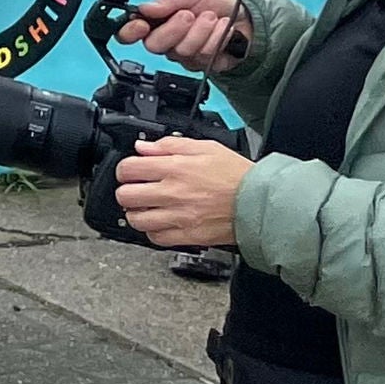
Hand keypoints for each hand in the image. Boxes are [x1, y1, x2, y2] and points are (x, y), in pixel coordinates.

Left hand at [112, 136, 250, 248]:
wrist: (260, 202)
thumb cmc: (237, 175)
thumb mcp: (205, 147)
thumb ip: (170, 145)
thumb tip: (143, 148)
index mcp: (175, 168)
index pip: (129, 169)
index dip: (124, 170)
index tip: (129, 172)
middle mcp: (173, 193)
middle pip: (126, 196)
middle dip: (126, 192)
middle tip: (134, 191)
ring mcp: (179, 216)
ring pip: (137, 220)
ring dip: (136, 214)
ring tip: (145, 209)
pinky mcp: (188, 236)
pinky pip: (156, 238)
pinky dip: (153, 232)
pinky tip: (160, 223)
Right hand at [118, 0, 249, 72]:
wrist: (242, 17)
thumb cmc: (211, 5)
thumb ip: (168, 0)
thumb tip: (145, 8)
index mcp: (154, 22)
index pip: (128, 34)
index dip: (129, 32)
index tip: (141, 25)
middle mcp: (164, 41)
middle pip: (154, 45)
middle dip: (173, 29)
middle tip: (188, 15)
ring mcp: (182, 56)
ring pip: (182, 50)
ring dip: (201, 30)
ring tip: (211, 17)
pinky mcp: (202, 65)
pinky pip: (203, 56)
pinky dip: (216, 37)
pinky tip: (222, 27)